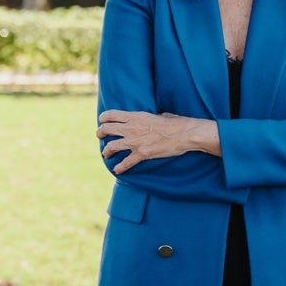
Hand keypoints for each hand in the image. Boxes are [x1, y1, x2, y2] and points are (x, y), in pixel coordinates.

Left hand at [97, 110, 217, 172]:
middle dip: (100, 133)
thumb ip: (153, 117)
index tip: (102, 121)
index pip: (112, 114)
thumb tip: (157, 118)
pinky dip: (120, 168)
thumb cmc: (176, 123)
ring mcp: (136, 141)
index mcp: (136, 116)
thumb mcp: (162, 115)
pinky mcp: (142, 154)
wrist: (185, 134)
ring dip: (106, 151)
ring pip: (111, 146)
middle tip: (100, 136)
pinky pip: (126, 163)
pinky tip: (117, 170)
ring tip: (106, 154)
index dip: (104, 118)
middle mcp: (132, 128)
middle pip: (107, 129)